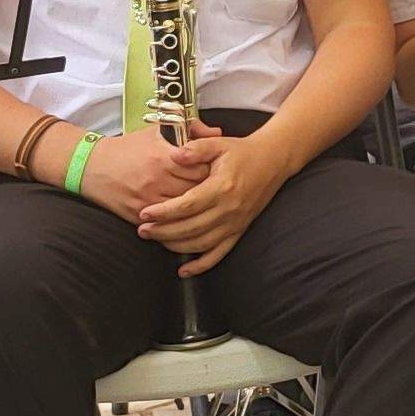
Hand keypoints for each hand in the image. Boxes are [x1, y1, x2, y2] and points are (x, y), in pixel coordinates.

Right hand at [70, 121, 204, 229]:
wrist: (93, 167)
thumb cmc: (129, 148)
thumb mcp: (158, 131)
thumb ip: (191, 128)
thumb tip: (217, 132)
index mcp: (163, 156)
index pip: (201, 169)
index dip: (211, 170)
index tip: (214, 169)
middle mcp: (156, 180)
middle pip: (196, 192)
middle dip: (206, 190)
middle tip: (213, 188)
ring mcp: (147, 200)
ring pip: (183, 211)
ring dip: (193, 207)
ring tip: (200, 201)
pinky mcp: (139, 215)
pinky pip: (166, 224)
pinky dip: (177, 221)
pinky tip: (184, 216)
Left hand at [141, 122, 291, 272]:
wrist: (272, 161)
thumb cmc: (241, 152)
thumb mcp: (218, 143)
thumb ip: (195, 148)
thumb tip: (173, 155)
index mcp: (221, 187)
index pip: (187, 205)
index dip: (163, 211)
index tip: (144, 213)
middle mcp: (229, 209)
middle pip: (190, 227)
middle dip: (162, 231)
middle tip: (142, 230)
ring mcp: (235, 223)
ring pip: (200, 243)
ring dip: (175, 246)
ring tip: (156, 240)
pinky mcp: (239, 231)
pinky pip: (219, 254)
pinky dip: (201, 265)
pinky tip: (184, 271)